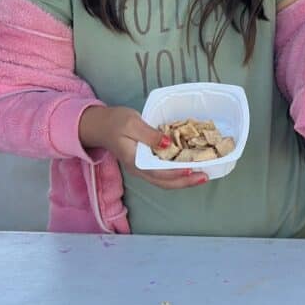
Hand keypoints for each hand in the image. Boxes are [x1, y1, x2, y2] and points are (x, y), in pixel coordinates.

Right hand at [78, 106, 206, 188]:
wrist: (99, 125)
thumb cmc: (115, 122)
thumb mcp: (132, 123)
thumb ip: (150, 135)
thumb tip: (169, 145)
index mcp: (134, 161)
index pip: (158, 173)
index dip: (176, 173)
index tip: (191, 170)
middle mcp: (139, 169)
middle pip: (164, 182)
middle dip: (185, 182)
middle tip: (204, 177)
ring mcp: (142, 168)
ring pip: (165, 180)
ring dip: (183, 180)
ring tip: (201, 175)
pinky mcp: (146, 163)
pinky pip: (163, 173)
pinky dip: (177, 172)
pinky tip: (190, 166)